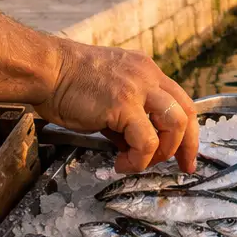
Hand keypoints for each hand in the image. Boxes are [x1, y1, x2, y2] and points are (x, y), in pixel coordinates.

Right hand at [36, 39, 197, 173]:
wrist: (47, 70)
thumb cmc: (68, 83)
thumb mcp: (109, 95)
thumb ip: (127, 116)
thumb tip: (133, 145)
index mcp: (147, 72)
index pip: (182, 102)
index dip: (189, 132)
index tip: (187, 155)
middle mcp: (148, 76)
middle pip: (186, 113)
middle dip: (187, 146)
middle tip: (179, 166)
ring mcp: (138, 88)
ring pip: (175, 125)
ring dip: (162, 152)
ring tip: (139, 162)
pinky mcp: (123, 104)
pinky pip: (146, 140)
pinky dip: (139, 159)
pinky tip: (121, 163)